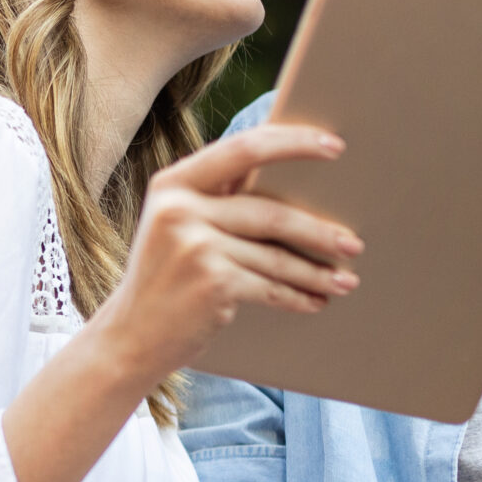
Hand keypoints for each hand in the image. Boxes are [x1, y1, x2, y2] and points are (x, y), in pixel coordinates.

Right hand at [93, 122, 359, 379]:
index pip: (243, 149)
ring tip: (346, 279)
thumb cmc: (164, 280)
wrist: (129, 338)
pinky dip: (298, 296)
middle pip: (269, 212)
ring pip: (276, 255)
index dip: (293, 144)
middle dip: (318, 230)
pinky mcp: (212, 283)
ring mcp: (195, 247)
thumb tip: (293, 186)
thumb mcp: (176, 227)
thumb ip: (216, 201)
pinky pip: (271, 286)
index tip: (334, 146)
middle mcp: (181, 210)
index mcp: (173, 184)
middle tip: (352, 242)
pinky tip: (316, 300)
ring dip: (317, 271)